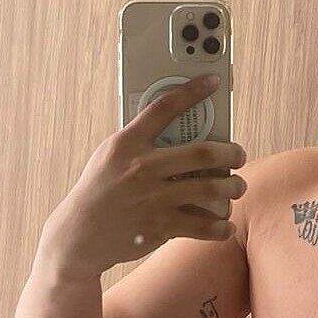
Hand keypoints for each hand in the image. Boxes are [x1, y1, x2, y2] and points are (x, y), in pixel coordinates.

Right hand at [41, 73, 246, 275]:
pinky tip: (225, 224)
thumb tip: (180, 130)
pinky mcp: (159, 227)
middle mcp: (142, 168)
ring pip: (209, 188)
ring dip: (232, 187)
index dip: (192, 91)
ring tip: (236, 187)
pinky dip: (219, 226)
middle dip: (231, 152)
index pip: (164, 107)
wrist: (78, 234)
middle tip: (239, 155)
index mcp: (127, 144)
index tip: (213, 82)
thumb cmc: (100, 189)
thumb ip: (140, 141)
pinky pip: (201, 226)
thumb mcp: (110, 156)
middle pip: (202, 152)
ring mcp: (152, 199)